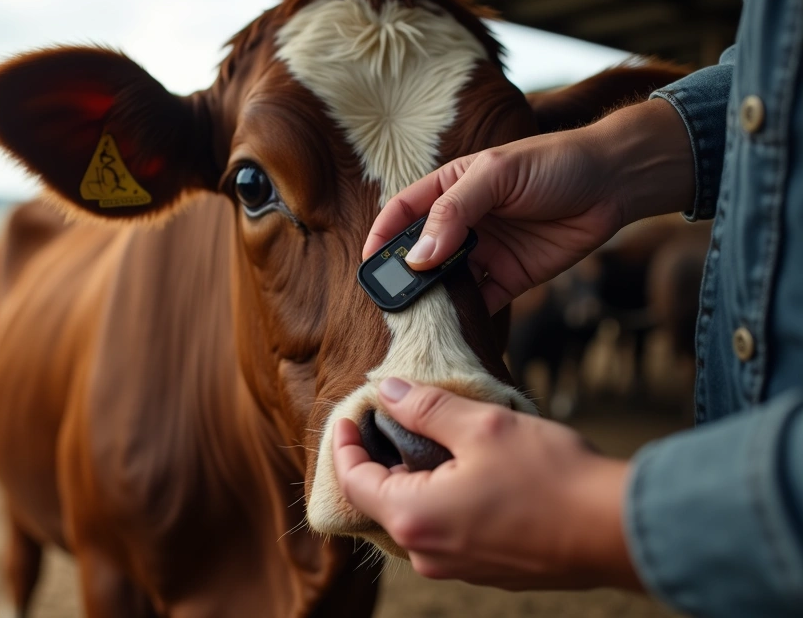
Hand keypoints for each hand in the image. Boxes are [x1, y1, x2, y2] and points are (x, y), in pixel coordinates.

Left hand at [332, 378, 640, 590]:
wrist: (617, 532)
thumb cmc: (553, 479)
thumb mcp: (481, 426)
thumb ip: (424, 407)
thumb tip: (385, 391)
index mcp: (414, 518)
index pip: (353, 480)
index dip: (344, 444)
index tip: (349, 416)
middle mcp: (426, 553)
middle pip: (380, 500)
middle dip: (381, 458)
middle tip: (391, 419)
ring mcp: (456, 567)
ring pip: (415, 516)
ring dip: (414, 479)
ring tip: (433, 439)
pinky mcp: (484, 570)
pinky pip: (445, 531)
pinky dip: (442, 500)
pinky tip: (466, 471)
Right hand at [362, 98, 694, 312]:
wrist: (615, 182)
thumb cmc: (555, 163)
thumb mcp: (498, 175)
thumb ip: (455, 211)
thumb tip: (419, 255)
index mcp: (450, 188)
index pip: (402, 212)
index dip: (383, 235)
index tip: (369, 262)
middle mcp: (462, 222)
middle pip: (419, 253)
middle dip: (403, 275)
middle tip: (392, 299)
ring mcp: (484, 252)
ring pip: (445, 281)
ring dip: (432, 299)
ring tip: (419, 319)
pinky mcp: (509, 278)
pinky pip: (479, 302)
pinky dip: (465, 318)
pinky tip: (453, 329)